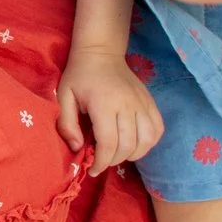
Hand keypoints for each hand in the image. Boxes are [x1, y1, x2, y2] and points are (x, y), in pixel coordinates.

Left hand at [57, 46, 164, 174]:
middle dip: (113, 160)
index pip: (108, 143)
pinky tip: (135, 144)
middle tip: (102, 160)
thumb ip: (67, 123)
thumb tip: (78, 148)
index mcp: (104, 104)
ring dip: (133, 154)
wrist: (101, 52)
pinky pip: (157, 129)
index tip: (93, 169)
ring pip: (146, 141)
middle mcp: (127, 105)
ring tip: (118, 153)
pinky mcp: (151, 102)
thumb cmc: (79, 76)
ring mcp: (142, 103)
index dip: (101, 162)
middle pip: (127, 146)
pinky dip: (149, 143)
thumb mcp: (64, 96)